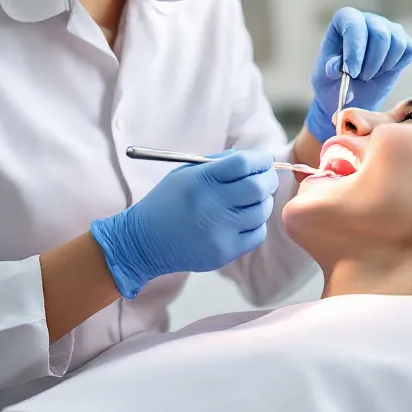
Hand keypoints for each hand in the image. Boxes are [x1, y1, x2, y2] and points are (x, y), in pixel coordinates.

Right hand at [89, 151, 277, 299]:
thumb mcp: (184, 173)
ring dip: (262, 202)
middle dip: (268, 180)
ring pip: (261, 211)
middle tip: (266, 179)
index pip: (243, 164)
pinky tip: (244, 220)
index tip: (263, 161)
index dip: (260, 160)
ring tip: (252, 200)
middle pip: (257, 187)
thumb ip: (219, 162)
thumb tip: (255, 159)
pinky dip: (256, 224)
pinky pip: (257, 234)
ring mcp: (219, 231)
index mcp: (200, 181)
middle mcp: (210, 205)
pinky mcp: (224, 252)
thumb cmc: (167, 202)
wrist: (144, 242)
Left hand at [305, 7, 411, 141]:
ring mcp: (387, 29)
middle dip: (371, 63)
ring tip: (369, 75)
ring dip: (383, 65)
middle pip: (380, 35)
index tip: (351, 72)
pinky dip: (397, 65)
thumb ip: (328, 69)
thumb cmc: (334, 82)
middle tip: (360, 77)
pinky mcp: (403, 42)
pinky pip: (409, 49)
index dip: (355, 48)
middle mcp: (367, 20)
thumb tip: (336, 65)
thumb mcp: (324, 78)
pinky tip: (383, 71)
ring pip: (397, 41)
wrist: (351, 96)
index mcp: (344, 20)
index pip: (354, 23)